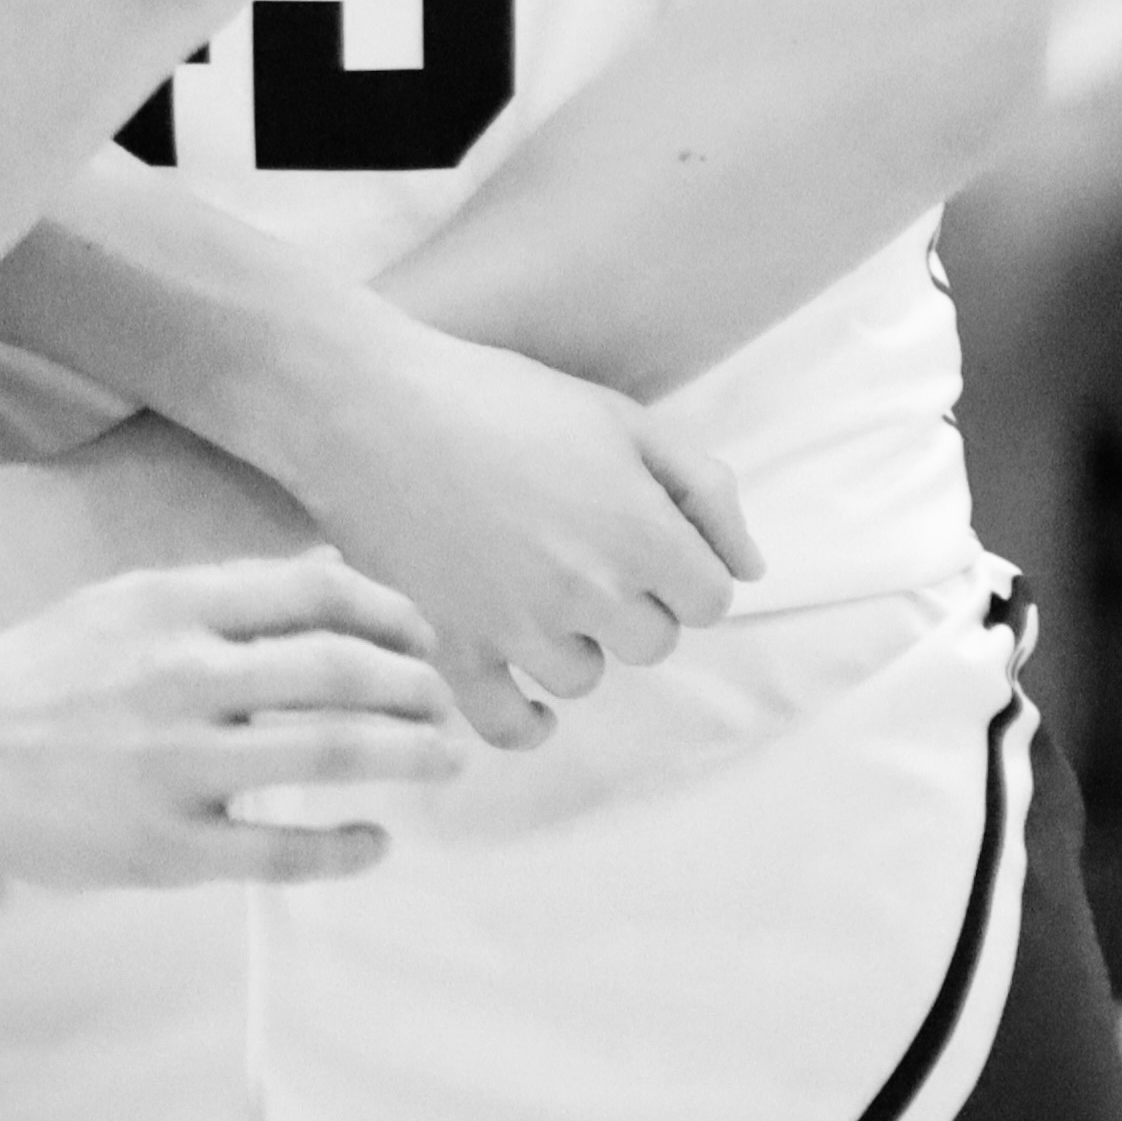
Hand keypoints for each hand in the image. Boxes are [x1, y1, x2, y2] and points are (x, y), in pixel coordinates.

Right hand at [0, 554, 472, 887]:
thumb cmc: (43, 673)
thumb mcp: (126, 602)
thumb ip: (225, 596)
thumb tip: (329, 573)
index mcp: (171, 604)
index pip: (315, 592)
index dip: (389, 612)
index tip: (420, 638)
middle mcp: (181, 676)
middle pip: (340, 669)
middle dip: (417, 688)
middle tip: (449, 707)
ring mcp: (174, 766)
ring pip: (328, 752)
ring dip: (407, 755)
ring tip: (443, 762)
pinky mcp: (163, 847)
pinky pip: (281, 851)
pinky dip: (344, 846)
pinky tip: (374, 841)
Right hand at [253, 318, 756, 748]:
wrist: (370, 405)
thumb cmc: (499, 397)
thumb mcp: (621, 417)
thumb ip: (704, 491)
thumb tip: (752, 569)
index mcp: (638, 530)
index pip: (710, 598)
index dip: (687, 567)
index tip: (647, 536)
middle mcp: (587, 590)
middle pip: (654, 642)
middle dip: (635, 603)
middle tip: (585, 549)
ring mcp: (518, 625)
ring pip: (583, 678)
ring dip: (575, 644)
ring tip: (538, 585)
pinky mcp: (455, 643)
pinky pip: (505, 722)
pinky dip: (525, 723)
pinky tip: (533, 705)